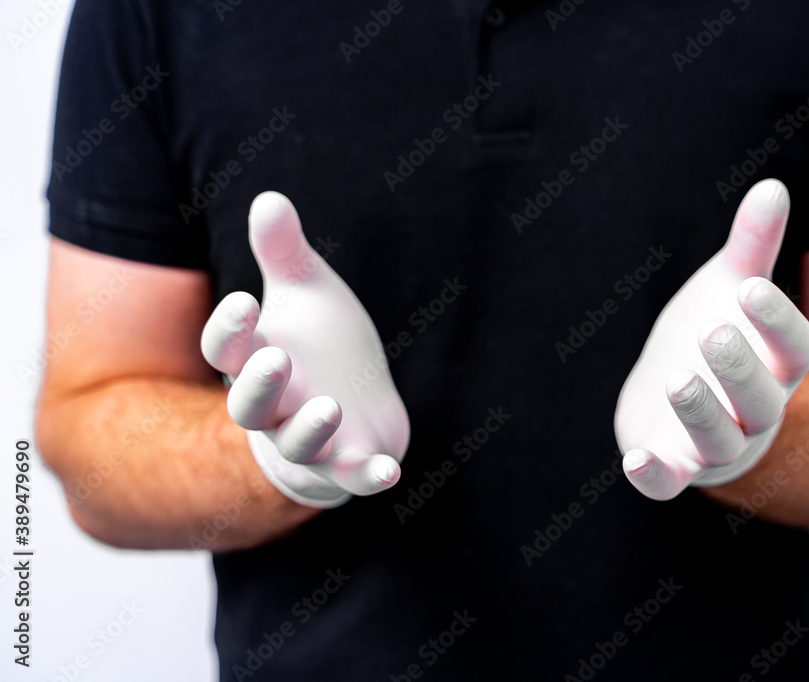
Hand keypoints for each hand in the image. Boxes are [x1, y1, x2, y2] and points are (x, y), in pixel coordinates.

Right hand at [201, 192, 409, 507]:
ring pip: (297, 443)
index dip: (229, 330)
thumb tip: (269, 197)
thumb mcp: (307, 293)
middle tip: (276, 359)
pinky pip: (353, 476)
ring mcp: (311, 440)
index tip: (243, 301)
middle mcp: (275, 406)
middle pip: (250, 404)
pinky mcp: (347, 464)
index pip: (227, 351)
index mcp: (260, 359)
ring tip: (330, 406)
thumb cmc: (320, 347)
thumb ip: (283, 252)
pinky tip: (390, 473)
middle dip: (260, 385)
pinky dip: (369, 476)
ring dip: (310, 429)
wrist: (354, 405)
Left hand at [614, 179, 808, 499]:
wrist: (671, 395)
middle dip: (739, 370)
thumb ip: (751, 246)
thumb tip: (771, 186)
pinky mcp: (671, 466)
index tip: (750, 287)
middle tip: (713, 333)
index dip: (777, 322)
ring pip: (719, 441)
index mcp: (774, 366)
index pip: (796, 350)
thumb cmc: (708, 337)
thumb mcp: (725, 289)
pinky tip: (634, 460)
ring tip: (678, 378)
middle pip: (761, 401)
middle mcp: (754, 412)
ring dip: (701, 413)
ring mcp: (714, 445)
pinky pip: (667, 481)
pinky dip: (653, 476)